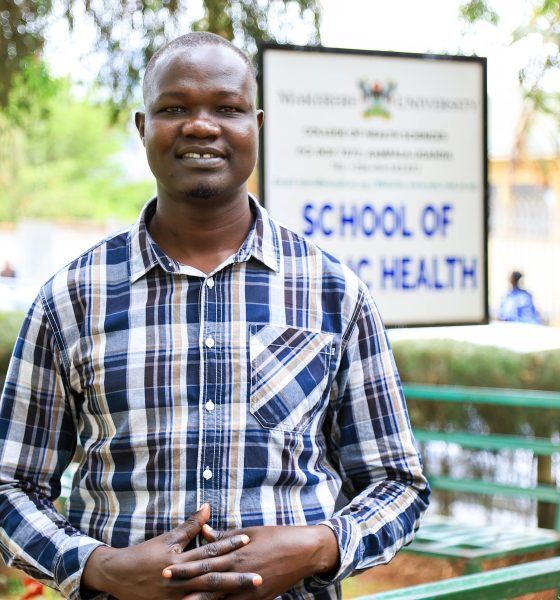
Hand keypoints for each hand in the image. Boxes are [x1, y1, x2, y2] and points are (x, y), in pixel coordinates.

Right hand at [81, 504, 261, 599]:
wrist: (117, 576)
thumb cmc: (144, 554)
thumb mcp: (167, 538)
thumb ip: (190, 525)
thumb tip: (208, 507)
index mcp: (181, 560)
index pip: (210, 551)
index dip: (229, 545)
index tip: (248, 539)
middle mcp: (181, 581)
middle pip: (214, 579)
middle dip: (237, 579)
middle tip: (259, 578)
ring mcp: (177, 598)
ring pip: (207, 598)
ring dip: (227, 596)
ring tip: (248, 595)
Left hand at [166, 523, 339, 599]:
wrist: (303, 552)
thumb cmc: (276, 537)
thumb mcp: (250, 532)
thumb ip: (225, 536)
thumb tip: (203, 532)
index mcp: (237, 555)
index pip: (204, 563)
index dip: (184, 569)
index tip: (165, 570)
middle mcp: (241, 575)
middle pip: (207, 585)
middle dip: (185, 588)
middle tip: (165, 589)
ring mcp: (250, 591)